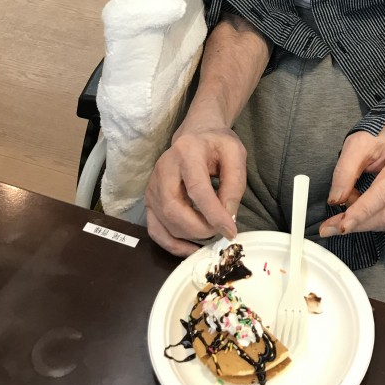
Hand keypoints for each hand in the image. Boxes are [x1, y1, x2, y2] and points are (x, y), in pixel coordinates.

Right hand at [145, 124, 245, 255]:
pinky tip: (192, 248)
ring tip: (211, 233)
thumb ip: (235, 183)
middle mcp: (164, 168)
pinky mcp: (149, 200)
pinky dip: (173, 245)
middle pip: (174, 209)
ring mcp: (152, 185)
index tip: (231, 230)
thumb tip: (228, 216)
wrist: (195, 136)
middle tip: (221, 231)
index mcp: (187, 152)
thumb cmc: (217, 145)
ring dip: (190, 237)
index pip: (197, 189)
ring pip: (164, 222)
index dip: (214, 214)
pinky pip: (155, 230)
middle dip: (200, 229)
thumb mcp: (235, 154)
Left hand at [319, 115, 384, 236]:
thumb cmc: (379, 144)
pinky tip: (369, 209)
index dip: (360, 213)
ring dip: (364, 221)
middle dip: (356, 222)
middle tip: (331, 225)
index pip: (382, 195)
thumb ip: (344, 171)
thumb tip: (336, 200)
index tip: (340, 227)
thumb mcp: (356, 146)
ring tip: (353, 203)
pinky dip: (375, 223)